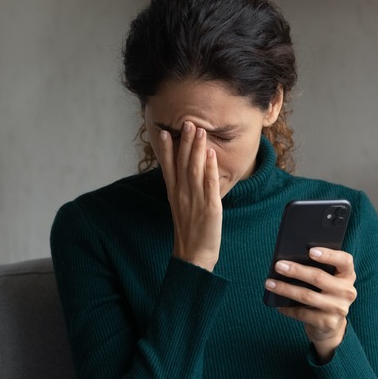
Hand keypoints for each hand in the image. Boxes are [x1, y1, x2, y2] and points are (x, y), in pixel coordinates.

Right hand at [157, 121, 221, 271]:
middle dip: (185, 142)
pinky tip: (212, 154)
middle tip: (187, 123)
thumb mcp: (180, 208)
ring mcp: (195, 200)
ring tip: (200, 131)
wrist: (193, 255)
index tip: (165, 132)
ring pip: (195, 169)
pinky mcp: (210, 207)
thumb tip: (186, 174)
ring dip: (197, 149)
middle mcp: (182, 194)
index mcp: (174, 194)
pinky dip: (210, 168)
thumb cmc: (190, 232)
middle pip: (182, 164)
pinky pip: (209, 184)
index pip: (168, 167)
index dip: (166, 149)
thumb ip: (182, 190)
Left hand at [265, 248, 356, 362]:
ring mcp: (338, 308)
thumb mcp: (327, 279)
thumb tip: (289, 261)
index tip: (310, 251)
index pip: (345, 261)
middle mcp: (347, 291)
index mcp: (348, 275)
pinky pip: (303, 313)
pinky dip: (288, 308)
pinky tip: (278, 304)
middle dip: (296, 271)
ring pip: (307, 296)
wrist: (331, 325)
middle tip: (278, 266)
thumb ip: (317, 268)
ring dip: (286, 289)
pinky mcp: (328, 323)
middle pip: (319, 278)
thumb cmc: (324, 292)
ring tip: (270, 283)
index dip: (328, 255)